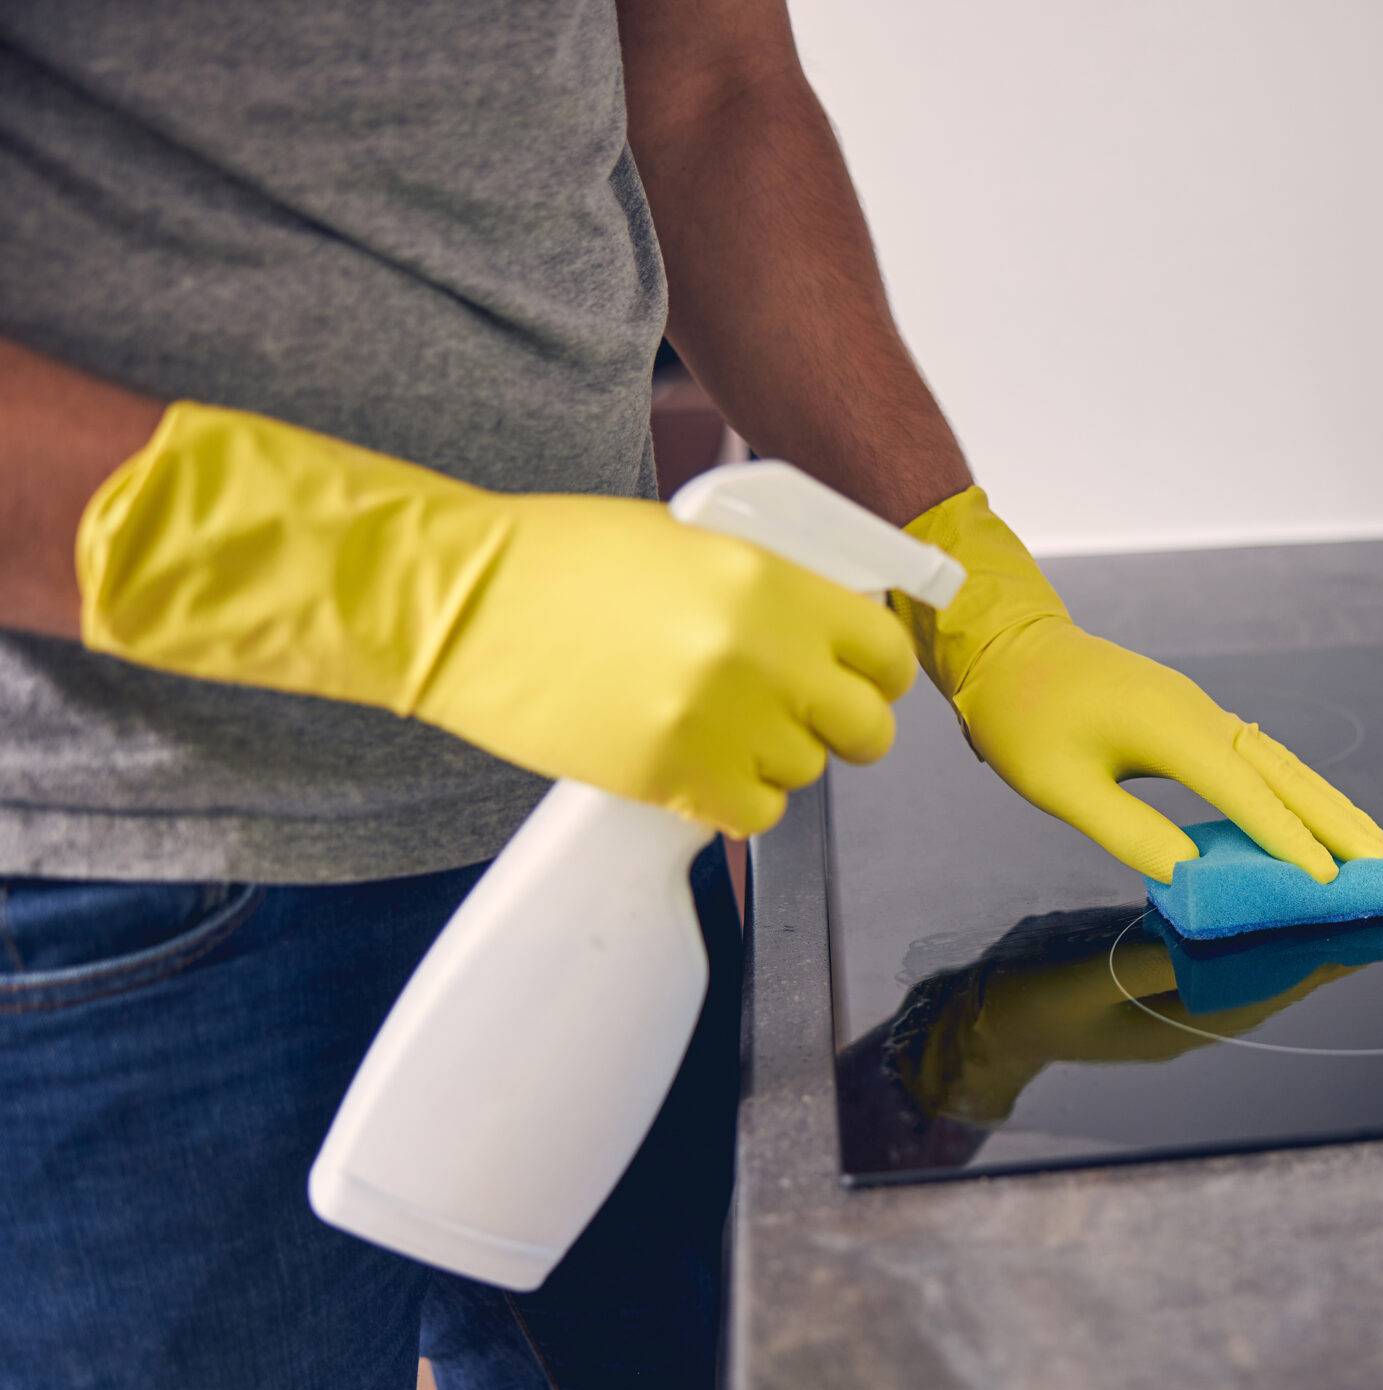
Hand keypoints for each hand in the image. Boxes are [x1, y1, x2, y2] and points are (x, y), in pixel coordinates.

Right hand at [76, 402, 915, 835]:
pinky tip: (702, 768)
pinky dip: (738, 799)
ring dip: (776, 758)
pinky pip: (754, 814)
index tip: (862, 680)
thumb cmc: (561, 561)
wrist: (458, 603)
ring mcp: (719, 722)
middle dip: (845, 728)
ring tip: (720, 727)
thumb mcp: (690, 545)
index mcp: (771, 585)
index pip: (886, 652)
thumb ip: (769, 594)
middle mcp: (762, 657)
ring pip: (805, 773)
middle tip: (805, 718)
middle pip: (866, 729)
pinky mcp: (670, 776)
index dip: (879, 674)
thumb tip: (824, 633)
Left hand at [896, 487, 1382, 882]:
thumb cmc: (1023, 717)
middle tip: (1382, 861)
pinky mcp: (1189, 713)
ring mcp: (1198, 709)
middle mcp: (1198, 714)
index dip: (1289, 839)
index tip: (1329, 879)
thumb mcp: (1060, 786)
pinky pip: (1256, 753)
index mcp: (1169, 729)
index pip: (1245, 794)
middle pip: (1282, 772)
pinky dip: (1292, 785)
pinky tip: (1310, 807)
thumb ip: (1127, 830)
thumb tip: (1187, 876)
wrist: (1006, 646)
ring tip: (1368, 838)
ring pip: (1276, 760)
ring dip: (1323, 800)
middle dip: (1333, 819)